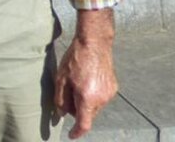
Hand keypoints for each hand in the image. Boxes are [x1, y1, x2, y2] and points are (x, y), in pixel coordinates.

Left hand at [55, 9, 117, 138]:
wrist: (95, 42)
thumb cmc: (76, 58)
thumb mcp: (61, 79)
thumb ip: (61, 99)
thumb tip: (61, 114)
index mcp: (87, 98)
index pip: (84, 124)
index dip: (77, 132)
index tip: (71, 135)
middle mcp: (101, 98)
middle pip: (88, 115)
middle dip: (78, 112)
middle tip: (68, 96)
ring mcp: (109, 93)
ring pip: (95, 107)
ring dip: (85, 103)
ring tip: (77, 84)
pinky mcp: (113, 87)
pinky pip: (101, 98)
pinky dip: (92, 96)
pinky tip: (86, 81)